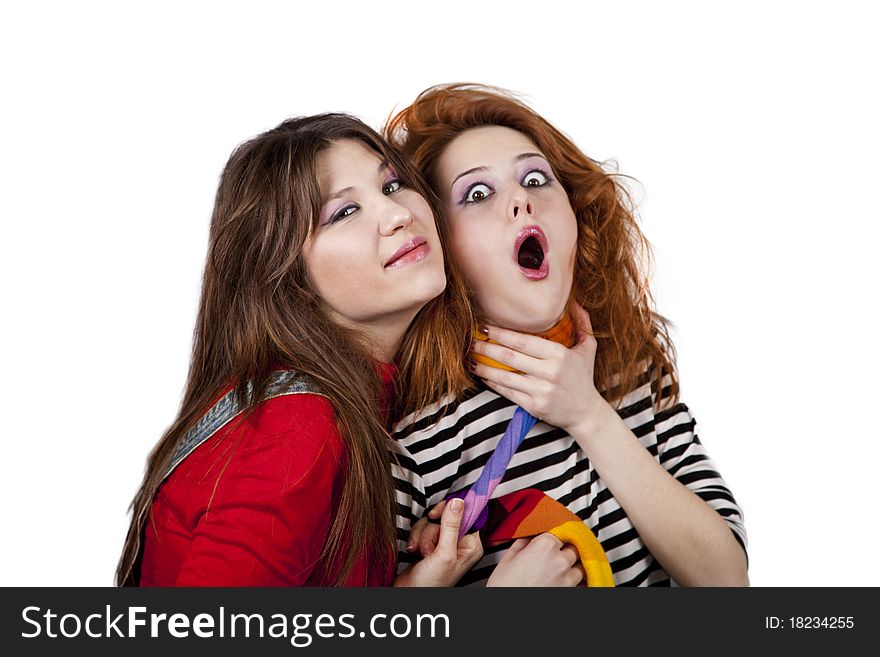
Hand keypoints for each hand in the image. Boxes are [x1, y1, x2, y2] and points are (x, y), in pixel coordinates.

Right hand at [394, 498, 482, 586]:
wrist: (409, 594)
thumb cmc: (431, 584)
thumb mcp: (444, 554)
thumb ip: (451, 526)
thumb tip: (458, 502)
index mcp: (470, 545)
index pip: (466, 515)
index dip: (452, 511)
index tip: (439, 514)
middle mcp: (459, 542)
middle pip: (446, 516)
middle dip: (432, 530)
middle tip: (432, 545)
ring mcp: (443, 542)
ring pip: (431, 522)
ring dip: (423, 536)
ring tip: (424, 553)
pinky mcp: (429, 543)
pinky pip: (422, 528)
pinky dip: (416, 538)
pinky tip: (416, 551)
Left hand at [471, 304, 605, 431]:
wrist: (586, 412)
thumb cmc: (583, 377)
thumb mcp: (588, 347)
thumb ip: (582, 322)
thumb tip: (573, 301)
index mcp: (559, 355)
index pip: (523, 341)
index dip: (500, 333)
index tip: (485, 327)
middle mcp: (549, 372)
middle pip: (509, 356)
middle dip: (486, 347)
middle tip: (471, 341)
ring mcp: (540, 390)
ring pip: (504, 376)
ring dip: (483, 367)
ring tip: (470, 359)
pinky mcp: (533, 406)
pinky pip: (507, 391)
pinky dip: (492, 382)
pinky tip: (482, 375)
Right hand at [486, 534, 583, 586]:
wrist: (506, 610)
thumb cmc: (504, 588)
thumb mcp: (508, 559)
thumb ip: (522, 544)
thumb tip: (527, 538)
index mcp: (545, 546)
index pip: (562, 530)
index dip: (557, 533)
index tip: (555, 534)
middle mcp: (560, 561)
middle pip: (575, 546)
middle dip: (567, 548)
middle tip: (557, 551)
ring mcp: (567, 579)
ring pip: (581, 565)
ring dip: (574, 564)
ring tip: (562, 566)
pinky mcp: (569, 594)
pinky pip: (581, 583)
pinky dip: (577, 581)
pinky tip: (567, 580)